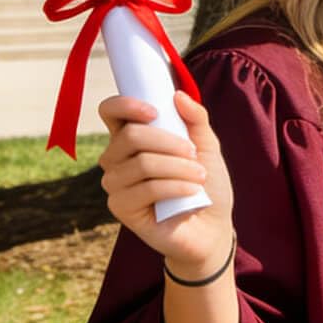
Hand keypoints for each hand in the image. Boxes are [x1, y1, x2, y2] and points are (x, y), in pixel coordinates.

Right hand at [96, 90, 235, 275]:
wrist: (211, 227)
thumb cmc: (205, 181)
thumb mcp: (206, 144)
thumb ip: (195, 117)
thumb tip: (177, 95)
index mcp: (131, 135)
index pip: (111, 111)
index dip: (126, 105)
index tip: (155, 111)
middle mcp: (116, 158)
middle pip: (130, 136)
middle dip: (169, 142)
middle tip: (193, 153)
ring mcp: (116, 184)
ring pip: (142, 163)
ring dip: (177, 166)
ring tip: (198, 175)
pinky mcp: (121, 208)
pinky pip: (146, 189)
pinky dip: (175, 186)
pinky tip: (191, 192)